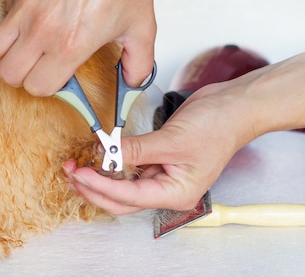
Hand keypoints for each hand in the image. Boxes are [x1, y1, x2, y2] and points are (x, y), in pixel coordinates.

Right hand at [0, 0, 155, 95]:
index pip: (37, 87)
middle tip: (41, 61)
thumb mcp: (141, 27)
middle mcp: (42, 29)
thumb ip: (139, 63)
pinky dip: (15, 19)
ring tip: (30, 41)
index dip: (47, 84)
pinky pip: (3, 15)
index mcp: (70, 46)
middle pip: (8, 74)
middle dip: (24, 73)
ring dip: (10, 51)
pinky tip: (39, 8)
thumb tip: (132, 83)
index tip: (58, 74)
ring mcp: (25, 6)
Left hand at [63, 82, 253, 213]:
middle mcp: (168, 189)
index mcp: (176, 193)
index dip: (100, 186)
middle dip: (93, 188)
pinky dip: (112, 162)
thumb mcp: (172, 139)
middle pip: (121, 199)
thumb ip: (136, 149)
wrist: (234, 106)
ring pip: (122, 185)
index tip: (79, 172)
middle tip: (70, 171)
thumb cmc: (218, 126)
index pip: (128, 197)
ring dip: (99, 176)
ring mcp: (163, 174)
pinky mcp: (159, 159)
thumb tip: (105, 152)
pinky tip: (97, 154)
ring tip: (76, 164)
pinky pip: (129, 167)